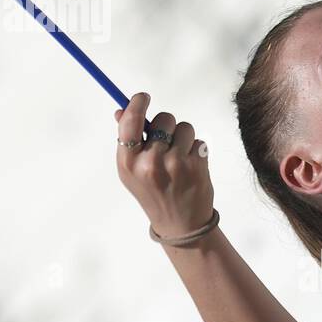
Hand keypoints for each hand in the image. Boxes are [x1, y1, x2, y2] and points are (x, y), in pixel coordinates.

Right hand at [114, 91, 215, 239]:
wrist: (180, 224)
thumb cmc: (153, 193)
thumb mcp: (131, 171)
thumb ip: (127, 141)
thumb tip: (122, 110)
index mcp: (129, 163)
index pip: (131, 121)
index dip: (137, 103)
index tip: (143, 97)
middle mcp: (150, 162)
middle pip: (163, 118)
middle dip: (166, 125)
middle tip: (165, 142)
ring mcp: (175, 164)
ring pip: (184, 127)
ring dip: (183, 137)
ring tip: (179, 158)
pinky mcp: (197, 166)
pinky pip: (199, 141)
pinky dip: (196, 150)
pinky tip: (190, 168)